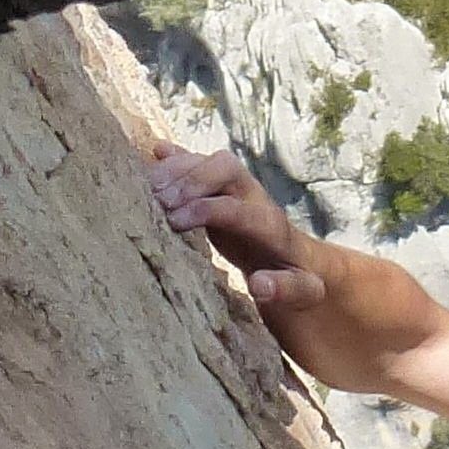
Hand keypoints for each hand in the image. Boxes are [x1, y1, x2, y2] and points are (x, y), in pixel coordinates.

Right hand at [150, 147, 326, 323]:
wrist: (298, 259)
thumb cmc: (297, 280)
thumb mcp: (302, 292)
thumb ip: (286, 289)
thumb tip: (260, 285)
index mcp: (272, 224)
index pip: (238, 207)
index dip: (205, 210)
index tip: (176, 222)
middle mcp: (253, 196)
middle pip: (225, 167)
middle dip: (191, 180)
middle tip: (158, 201)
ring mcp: (235, 187)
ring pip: (206, 162)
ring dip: (176, 170)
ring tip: (145, 188)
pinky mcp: (218, 187)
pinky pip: (196, 164)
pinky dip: (174, 160)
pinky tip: (152, 156)